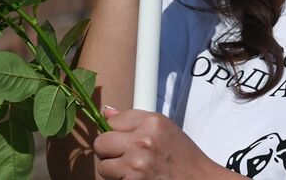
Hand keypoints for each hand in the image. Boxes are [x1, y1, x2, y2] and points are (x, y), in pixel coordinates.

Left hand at [94, 107, 239, 179]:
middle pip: (101, 142)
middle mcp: (143, 141)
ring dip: (113, 170)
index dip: (117, 132)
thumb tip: (106, 112)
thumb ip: (134, 120)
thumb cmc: (183, 158)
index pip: (114, 120)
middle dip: (109, 151)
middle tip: (124, 156)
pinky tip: (136, 178)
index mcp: (152, 122)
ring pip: (102, 165)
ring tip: (133, 169)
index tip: (124, 138)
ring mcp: (136, 163)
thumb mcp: (165, 129)